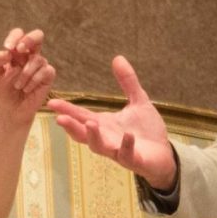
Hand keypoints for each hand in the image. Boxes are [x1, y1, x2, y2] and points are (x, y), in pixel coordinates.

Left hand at [0, 28, 56, 127]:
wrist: (12, 108)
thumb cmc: (3, 89)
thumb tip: (7, 51)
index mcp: (17, 51)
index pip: (19, 34)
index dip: (15, 37)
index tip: (8, 48)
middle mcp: (30, 55)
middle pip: (38, 35)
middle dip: (29, 39)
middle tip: (19, 50)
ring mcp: (41, 64)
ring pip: (37, 59)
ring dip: (25, 74)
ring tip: (18, 86)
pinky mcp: (48, 75)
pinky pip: (45, 70)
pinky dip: (33, 80)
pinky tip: (27, 89)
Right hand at [48, 55, 176, 190]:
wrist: (164, 154)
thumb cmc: (147, 131)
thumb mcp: (138, 101)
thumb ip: (128, 82)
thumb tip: (118, 57)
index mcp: (104, 124)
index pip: (81, 116)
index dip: (66, 110)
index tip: (52, 102)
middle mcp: (106, 138)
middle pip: (83, 134)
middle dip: (72, 127)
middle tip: (60, 118)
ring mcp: (118, 151)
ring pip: (100, 147)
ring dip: (94, 136)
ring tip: (90, 124)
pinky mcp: (134, 160)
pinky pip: (127, 155)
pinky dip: (126, 146)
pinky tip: (128, 136)